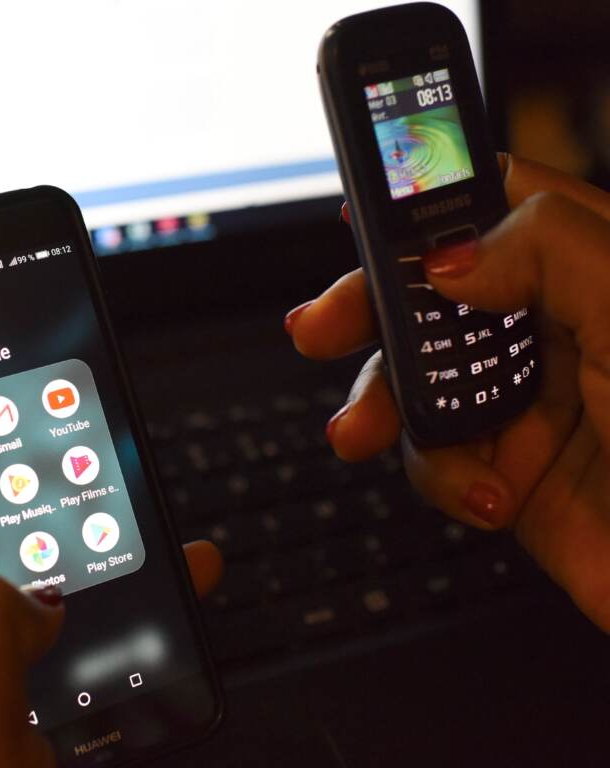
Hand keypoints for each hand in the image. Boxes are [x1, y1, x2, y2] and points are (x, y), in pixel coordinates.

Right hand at [286, 154, 609, 631]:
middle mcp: (559, 331)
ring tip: (360, 431)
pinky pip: (437, 461)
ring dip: (381, 405)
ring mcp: (529, 405)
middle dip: (368, 310)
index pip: (504, 205)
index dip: (430, 199)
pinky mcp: (511, 475)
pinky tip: (486, 495)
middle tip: (321, 326)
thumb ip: (548, 250)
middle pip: (437, 294)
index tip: (364, 211)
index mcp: (598, 272)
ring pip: (420, 381)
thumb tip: (448, 255)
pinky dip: (444, 478)